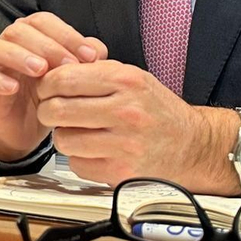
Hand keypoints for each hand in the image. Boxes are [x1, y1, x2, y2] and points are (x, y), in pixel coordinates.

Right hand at [0, 12, 106, 160]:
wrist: (30, 126)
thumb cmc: (50, 94)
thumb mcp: (72, 77)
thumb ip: (85, 60)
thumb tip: (97, 50)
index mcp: (31, 34)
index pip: (44, 21)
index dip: (67, 35)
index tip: (90, 57)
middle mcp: (8, 42)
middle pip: (19, 30)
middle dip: (47, 46)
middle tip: (69, 66)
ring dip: (17, 55)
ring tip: (40, 70)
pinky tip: (12, 88)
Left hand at [34, 59, 240, 191]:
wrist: (194, 147)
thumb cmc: (158, 111)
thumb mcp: (133, 77)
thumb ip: (95, 70)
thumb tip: (54, 68)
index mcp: (126, 81)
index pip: (63, 79)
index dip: (46, 85)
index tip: (47, 90)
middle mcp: (126, 111)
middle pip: (56, 110)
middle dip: (47, 111)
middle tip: (53, 112)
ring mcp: (124, 144)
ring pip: (63, 140)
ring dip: (64, 137)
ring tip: (77, 132)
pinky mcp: (122, 172)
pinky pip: (78, 165)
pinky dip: (79, 159)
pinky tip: (94, 151)